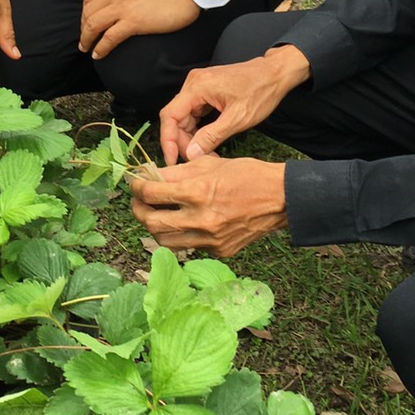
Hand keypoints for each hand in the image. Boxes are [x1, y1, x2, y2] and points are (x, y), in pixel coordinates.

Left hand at [79, 0, 199, 59]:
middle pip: (88, 13)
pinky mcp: (133, 23)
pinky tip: (98, 54)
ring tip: (86, 48)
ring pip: (93, 25)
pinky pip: (109, 38)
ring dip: (86, 39)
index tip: (86, 20)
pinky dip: (100, 48)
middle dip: (83, 27)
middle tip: (85, 37)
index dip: (85, 11)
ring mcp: (122, 8)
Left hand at [131, 155, 286, 257]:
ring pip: (166, 241)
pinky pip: (188, 246)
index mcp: (197, 192)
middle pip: (152, 222)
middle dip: (138, 211)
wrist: (280, 199)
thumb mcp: (210, 163)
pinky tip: (182, 223)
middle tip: (138, 202)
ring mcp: (210, 239)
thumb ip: (177, 172)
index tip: (135, 183)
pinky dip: (180, 235)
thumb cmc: (246, 175)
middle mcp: (200, 219)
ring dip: (155, 227)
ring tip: (155, 215)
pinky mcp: (219, 251)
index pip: (151, 194)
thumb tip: (150, 176)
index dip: (136, 188)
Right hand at [159, 45, 310, 164]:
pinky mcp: (206, 90)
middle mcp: (194, 83)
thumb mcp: (238, 119)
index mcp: (197, 86)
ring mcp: (199, 86)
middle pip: (176, 118)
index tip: (171, 159)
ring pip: (184, 117)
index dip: (168, 140)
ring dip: (191, 136)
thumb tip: (190, 153)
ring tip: (205, 153)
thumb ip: (211, 136)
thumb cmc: (261, 91)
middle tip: (196, 159)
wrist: (276, 73)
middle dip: (183, 141)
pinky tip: (207, 140)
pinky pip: (194, 112)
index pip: (170, 116)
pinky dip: (198, 128)